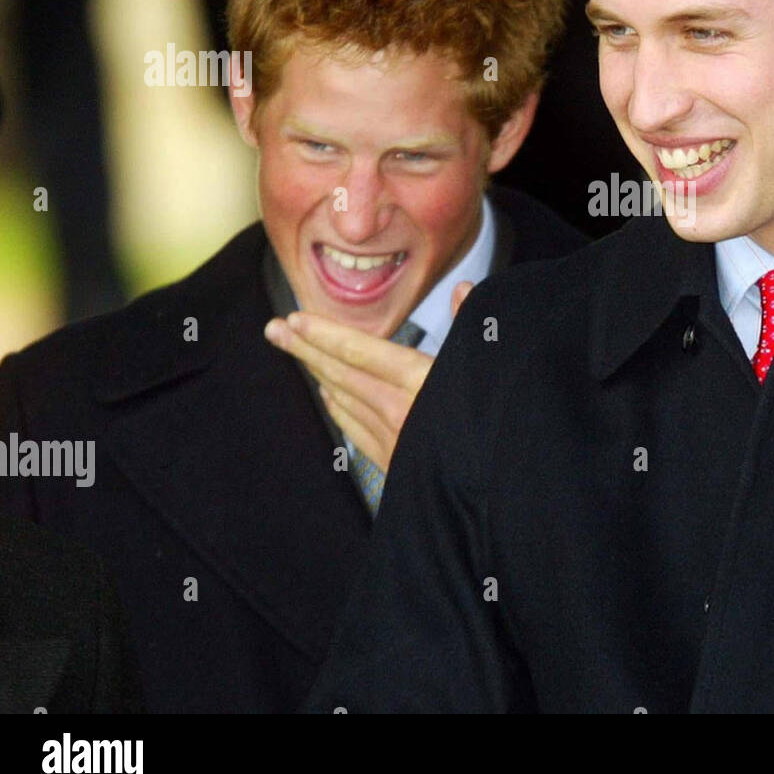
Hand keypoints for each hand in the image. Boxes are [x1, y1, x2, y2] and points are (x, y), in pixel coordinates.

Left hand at [264, 281, 474, 471]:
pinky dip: (339, 408)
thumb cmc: (493, 423)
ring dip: (318, 374)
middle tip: (275, 330)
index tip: (296, 320)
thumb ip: (469, 325)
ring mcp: (394, 440)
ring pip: (345, 399)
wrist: (498, 485)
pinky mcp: (395, 463)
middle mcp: (400, 410)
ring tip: (297, 352)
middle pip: (343, 373)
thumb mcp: (487, 368)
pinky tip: (328, 396)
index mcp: (421, 382)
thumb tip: (461, 288)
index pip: (362, 352)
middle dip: (307, 349)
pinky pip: (355, 429)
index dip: (326, 335)